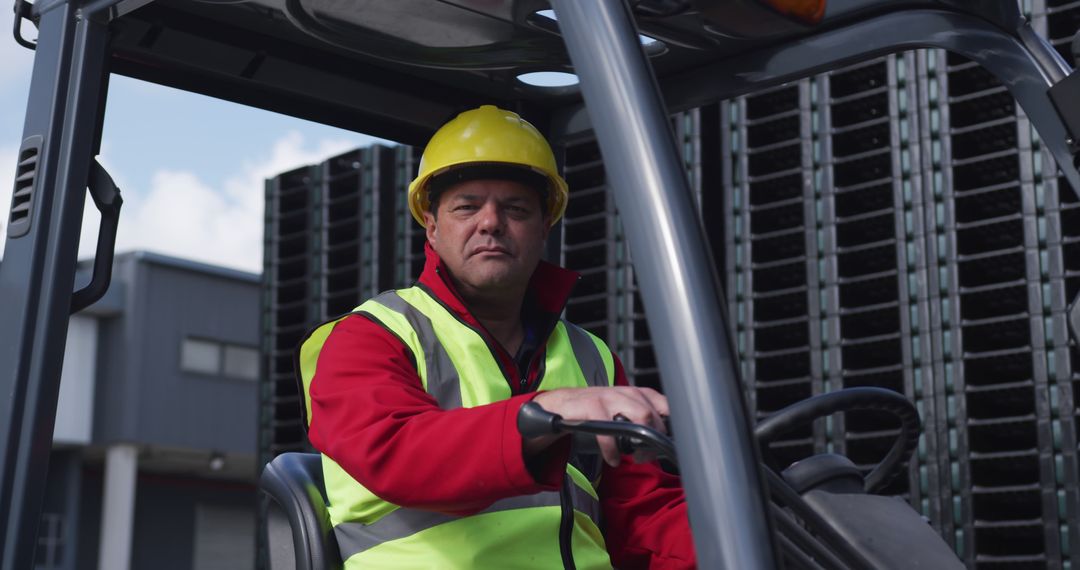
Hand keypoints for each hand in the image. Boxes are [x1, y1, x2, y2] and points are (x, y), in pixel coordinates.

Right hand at [529, 386, 668, 466]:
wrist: (560, 405)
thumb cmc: (595, 411)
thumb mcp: (621, 411)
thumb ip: (641, 421)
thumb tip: (663, 443)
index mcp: (636, 393)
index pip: (664, 404)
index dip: (671, 424)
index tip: (669, 442)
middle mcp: (625, 392)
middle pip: (652, 413)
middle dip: (654, 438)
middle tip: (647, 454)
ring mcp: (608, 397)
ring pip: (638, 416)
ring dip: (639, 444)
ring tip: (635, 457)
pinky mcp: (591, 406)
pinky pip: (609, 431)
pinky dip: (613, 450)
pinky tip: (613, 459)